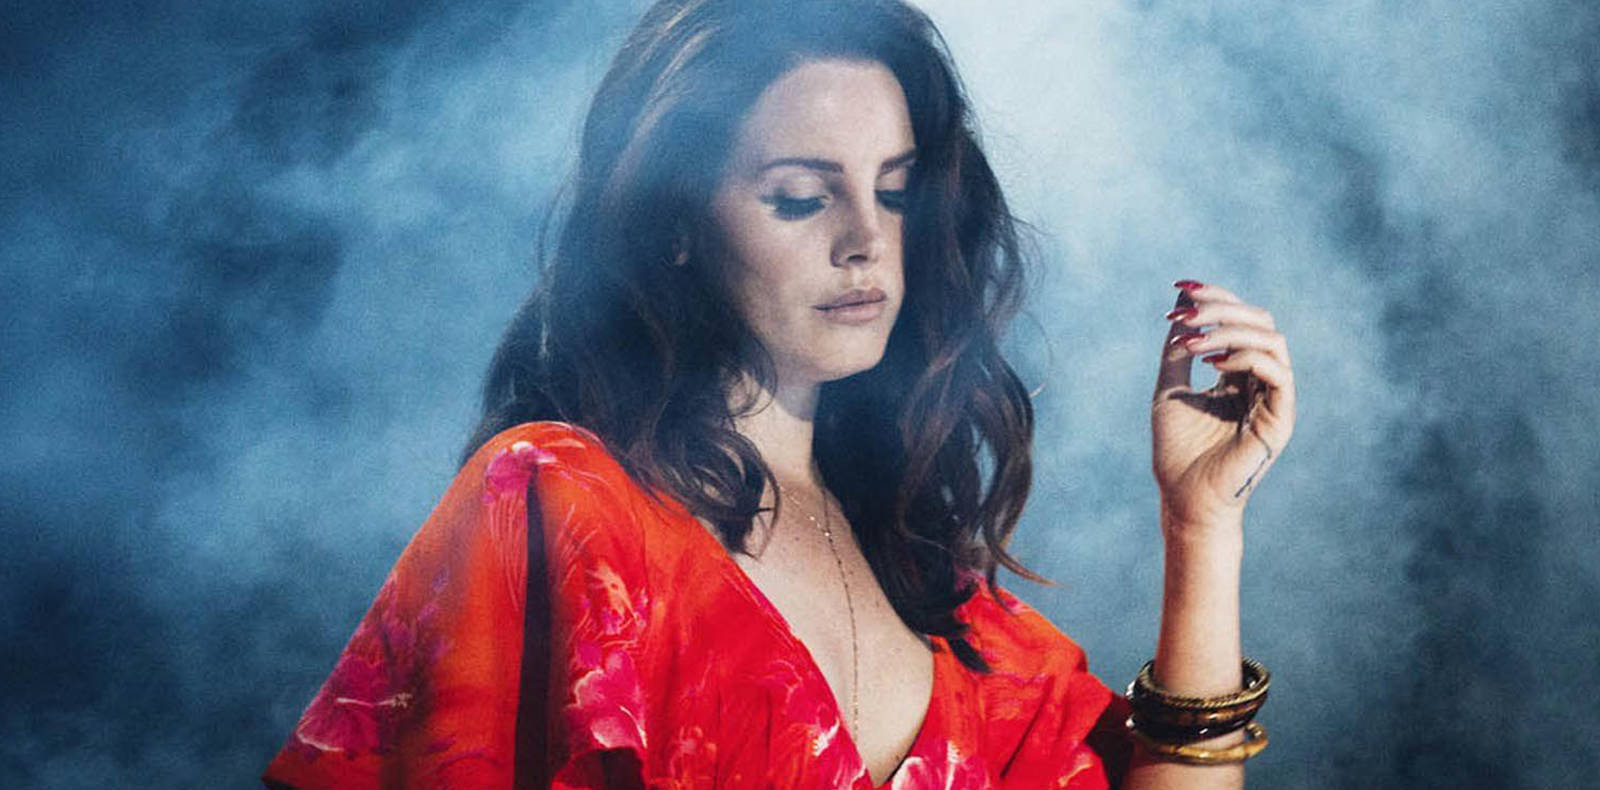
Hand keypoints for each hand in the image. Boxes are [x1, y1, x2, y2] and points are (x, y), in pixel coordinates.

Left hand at [1152, 280, 1295, 540]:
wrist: (1182, 496)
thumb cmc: (1176, 449)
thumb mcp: (1170, 387)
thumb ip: (1180, 348)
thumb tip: (1181, 302)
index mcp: (1238, 372)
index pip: (1239, 320)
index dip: (1215, 297)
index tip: (1181, 286)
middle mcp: (1260, 381)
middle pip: (1259, 321)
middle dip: (1221, 308)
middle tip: (1185, 312)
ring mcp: (1274, 399)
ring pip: (1272, 340)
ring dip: (1230, 330)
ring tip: (1192, 340)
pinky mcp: (1281, 419)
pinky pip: (1277, 373)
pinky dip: (1246, 358)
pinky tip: (1212, 362)